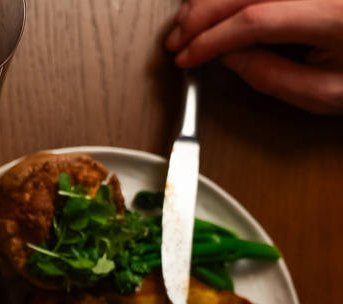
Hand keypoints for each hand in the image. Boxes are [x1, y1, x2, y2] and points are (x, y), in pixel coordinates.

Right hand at [166, 0, 342, 113]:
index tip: (187, 58)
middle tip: (178, 41)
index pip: (255, 19)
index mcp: (333, 14)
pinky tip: (211, 3)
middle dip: (202, 15)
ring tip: (187, 23)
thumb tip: (229, 58)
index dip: (213, 39)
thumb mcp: (326, 92)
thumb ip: (272, 77)